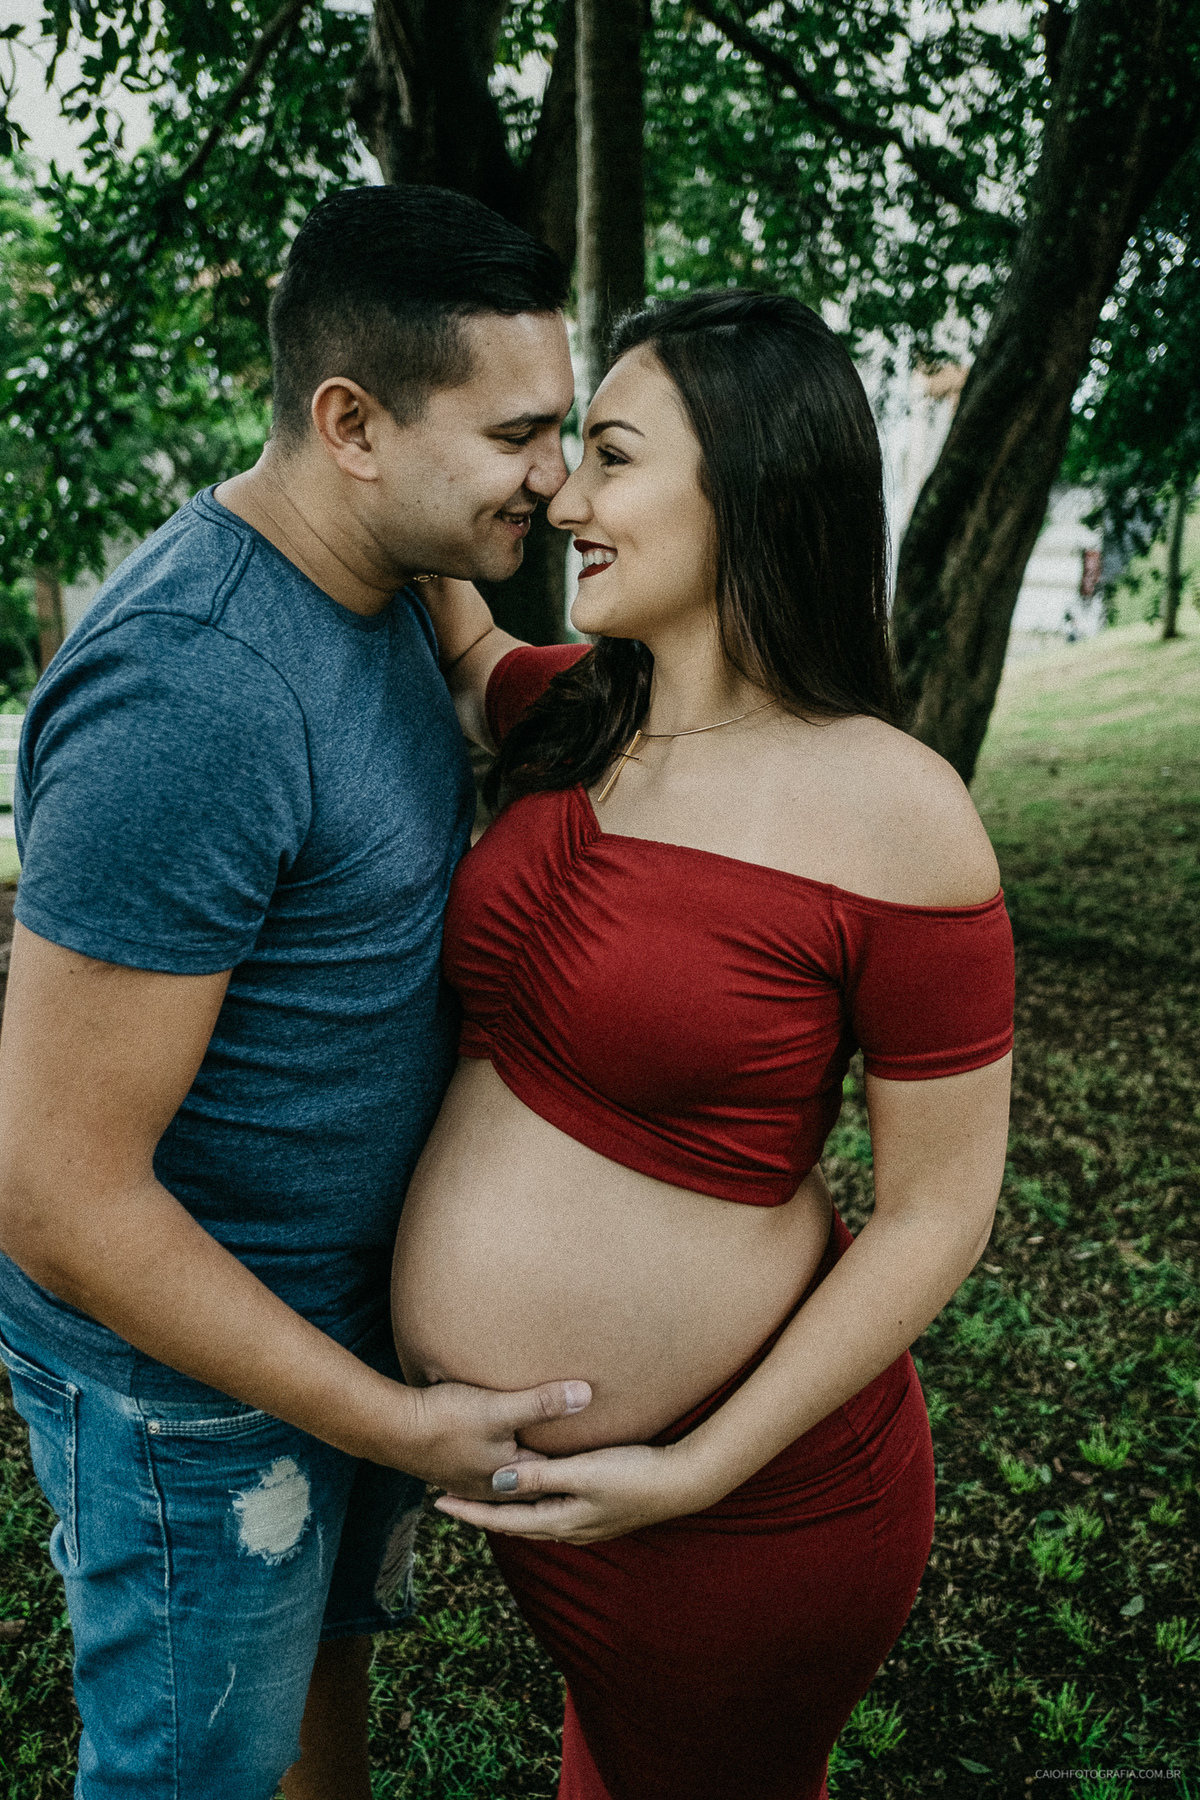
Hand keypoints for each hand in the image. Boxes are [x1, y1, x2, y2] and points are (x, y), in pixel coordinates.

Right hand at [398, 1377, 590, 1501]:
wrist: (390, 1429)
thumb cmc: (445, 1420)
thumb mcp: (499, 1407)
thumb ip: (543, 1402)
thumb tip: (587, 1394)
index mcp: (508, 1478)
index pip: (554, 1475)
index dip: (579, 1465)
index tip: (608, 1457)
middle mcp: (491, 1485)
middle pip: (534, 1479)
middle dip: (557, 1472)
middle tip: (589, 1465)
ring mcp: (469, 1478)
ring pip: (510, 1474)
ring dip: (529, 1467)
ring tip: (551, 1460)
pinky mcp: (452, 1463)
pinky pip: (488, 1466)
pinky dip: (504, 1460)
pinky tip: (503, 1449)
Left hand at [432, 1440, 707, 1543]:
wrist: (683, 1483)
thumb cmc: (634, 1473)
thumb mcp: (584, 1472)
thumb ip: (542, 1477)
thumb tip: (499, 1482)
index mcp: (561, 1521)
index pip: (503, 1519)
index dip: (471, 1511)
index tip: (438, 1502)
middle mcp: (570, 1528)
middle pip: (515, 1523)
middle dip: (483, 1512)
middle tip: (452, 1500)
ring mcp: (586, 1523)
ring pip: (534, 1519)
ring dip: (508, 1509)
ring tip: (485, 1497)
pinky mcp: (600, 1511)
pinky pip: (553, 1511)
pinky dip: (533, 1504)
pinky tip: (535, 1493)